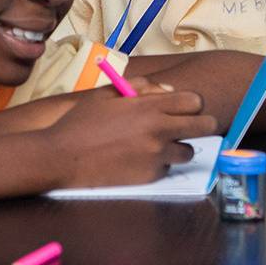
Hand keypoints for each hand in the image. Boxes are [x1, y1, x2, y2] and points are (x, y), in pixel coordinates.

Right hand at [44, 90, 218, 187]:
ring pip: (188, 152)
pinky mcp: (149, 176)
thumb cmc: (81, 123)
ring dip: (178, 148)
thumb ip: (141, 88)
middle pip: (204, 126)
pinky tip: (140, 160)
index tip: (186, 108)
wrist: (61, 157)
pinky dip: (159, 164)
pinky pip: (167, 168)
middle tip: (190, 127)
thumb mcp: (107, 94)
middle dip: (200, 124)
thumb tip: (168, 90)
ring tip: (159, 145)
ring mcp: (156, 155)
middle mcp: (158, 130)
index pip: (195, 101)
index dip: (192, 104)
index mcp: (149, 107)